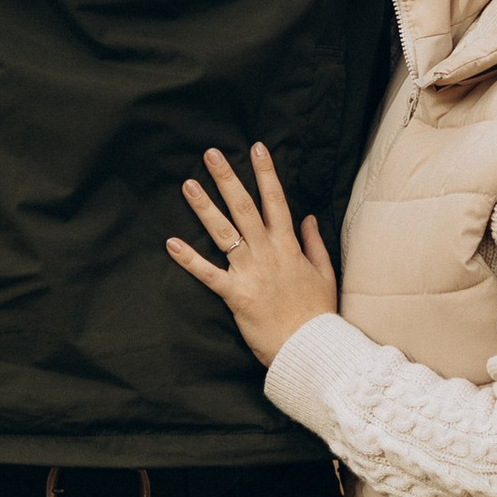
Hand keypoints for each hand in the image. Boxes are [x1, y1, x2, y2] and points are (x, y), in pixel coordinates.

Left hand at [166, 142, 339, 363]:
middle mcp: (268, 253)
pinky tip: (171, 243)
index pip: (276, 201)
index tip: (256, 148)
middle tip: (211, 154)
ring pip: (224, 233)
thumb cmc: (318, 313)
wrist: (310, 347)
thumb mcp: (325, 273)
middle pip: (244, 208)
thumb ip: (314, 242)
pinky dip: (189, 259)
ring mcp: (250, 272)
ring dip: (204, 208)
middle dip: (227, 178)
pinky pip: (208, 274)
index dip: (266, 173)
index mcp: (289, 246)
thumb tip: (308, 216)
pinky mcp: (235, 294)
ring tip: (188, 184)